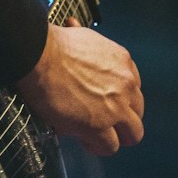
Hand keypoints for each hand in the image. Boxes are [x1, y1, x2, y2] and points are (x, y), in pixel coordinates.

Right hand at [15, 19, 144, 156]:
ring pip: (133, 134)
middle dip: (124, 120)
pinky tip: (86, 142)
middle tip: (108, 124)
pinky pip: (110, 147)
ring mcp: (116, 107)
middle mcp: (125, 85)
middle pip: (138, 112)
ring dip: (117, 137)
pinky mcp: (100, 126)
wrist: (40, 56)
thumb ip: (86, 46)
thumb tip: (72, 30)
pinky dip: (98, 147)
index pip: (134, 88)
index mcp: (122, 62)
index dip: (120, 98)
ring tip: (99, 138)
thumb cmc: (53, 45)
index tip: (108, 102)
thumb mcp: (81, 36)